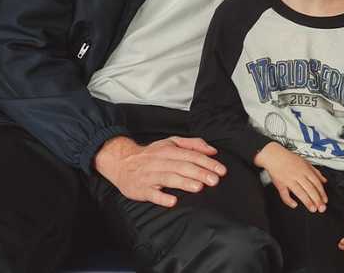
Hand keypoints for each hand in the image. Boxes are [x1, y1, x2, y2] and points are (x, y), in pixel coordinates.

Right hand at [94, 136, 226, 207]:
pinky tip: (172, 201)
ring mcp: (150, 176)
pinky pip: (151, 193)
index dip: (208, 163)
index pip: (192, 155)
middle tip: (215, 180)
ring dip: (184, 183)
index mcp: (169, 150)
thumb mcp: (171, 143)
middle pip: (182, 166)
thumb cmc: (151, 154)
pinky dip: (161, 197)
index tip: (221, 170)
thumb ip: (193, 144)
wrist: (122, 162)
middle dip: (200, 173)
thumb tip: (212, 150)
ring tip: (199, 187)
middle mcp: (160, 161)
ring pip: (169, 178)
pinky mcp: (141, 189)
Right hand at [255, 142, 327, 212]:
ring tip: (312, 208)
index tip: (325, 200)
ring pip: (299, 192)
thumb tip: (324, 180)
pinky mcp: (280, 184)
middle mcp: (298, 175)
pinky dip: (289, 200)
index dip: (321, 192)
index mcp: (305, 170)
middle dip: (317, 199)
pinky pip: (284, 194)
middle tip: (321, 208)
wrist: (274, 155)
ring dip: (307, 201)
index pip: (316, 182)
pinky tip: (294, 205)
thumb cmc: (289, 158)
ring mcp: (289, 180)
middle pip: (310, 188)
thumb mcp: (306, 162)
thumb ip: (315, 172)